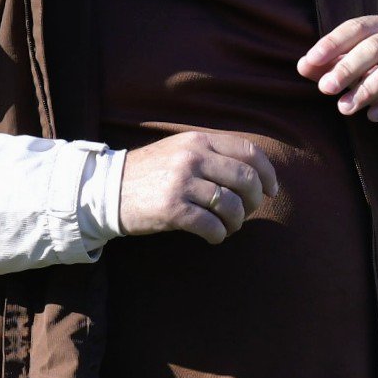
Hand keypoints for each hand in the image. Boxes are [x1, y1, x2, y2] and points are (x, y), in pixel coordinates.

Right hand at [119, 129, 281, 242]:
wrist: (107, 190)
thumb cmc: (149, 173)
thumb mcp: (180, 150)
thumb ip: (212, 154)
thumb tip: (254, 174)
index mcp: (199, 140)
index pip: (249, 152)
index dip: (267, 174)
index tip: (270, 191)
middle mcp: (193, 157)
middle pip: (246, 180)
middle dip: (254, 202)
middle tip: (247, 213)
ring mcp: (183, 182)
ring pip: (232, 206)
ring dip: (236, 222)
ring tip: (227, 227)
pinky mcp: (173, 209)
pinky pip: (212, 226)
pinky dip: (218, 235)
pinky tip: (213, 237)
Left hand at [300, 14, 377, 134]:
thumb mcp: (365, 70)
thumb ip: (335, 65)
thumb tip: (303, 66)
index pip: (358, 26)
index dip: (333, 43)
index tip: (310, 61)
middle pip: (376, 46)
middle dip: (348, 68)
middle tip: (325, 89)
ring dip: (368, 89)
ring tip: (346, 108)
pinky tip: (374, 116)